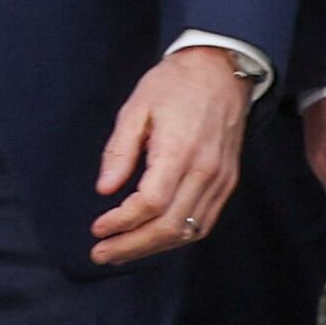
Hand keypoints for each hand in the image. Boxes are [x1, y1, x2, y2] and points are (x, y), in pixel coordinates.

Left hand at [92, 43, 254, 266]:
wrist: (221, 70)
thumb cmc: (174, 84)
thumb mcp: (135, 107)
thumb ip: (119, 150)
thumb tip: (105, 188)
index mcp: (179, 151)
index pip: (150, 203)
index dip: (122, 222)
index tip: (97, 229)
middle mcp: (205, 171)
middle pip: (170, 226)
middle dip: (133, 246)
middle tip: (102, 254)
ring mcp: (221, 179)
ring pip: (190, 230)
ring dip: (154, 246)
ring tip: (122, 251)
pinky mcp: (228, 181)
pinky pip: (205, 220)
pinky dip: (178, 236)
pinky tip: (154, 238)